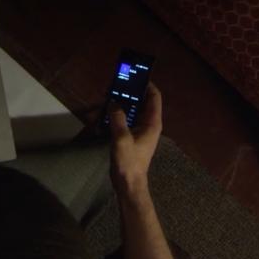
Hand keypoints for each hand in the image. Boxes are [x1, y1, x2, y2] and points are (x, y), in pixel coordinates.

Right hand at [109, 82, 162, 196]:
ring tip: (107, 97)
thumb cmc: (129, 161)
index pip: (154, 96)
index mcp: (152, 122)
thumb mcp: (122, 138)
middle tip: (115, 85)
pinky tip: (104, 113)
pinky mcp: (130, 137)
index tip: (134, 75)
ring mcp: (139, 131)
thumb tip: (113, 102)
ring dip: (121, 104)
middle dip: (129, 92)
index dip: (147, 84)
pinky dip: (116, 115)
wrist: (128, 183)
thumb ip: (118, 118)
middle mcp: (148, 124)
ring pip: (132, 110)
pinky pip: (125, 120)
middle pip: (142, 101)